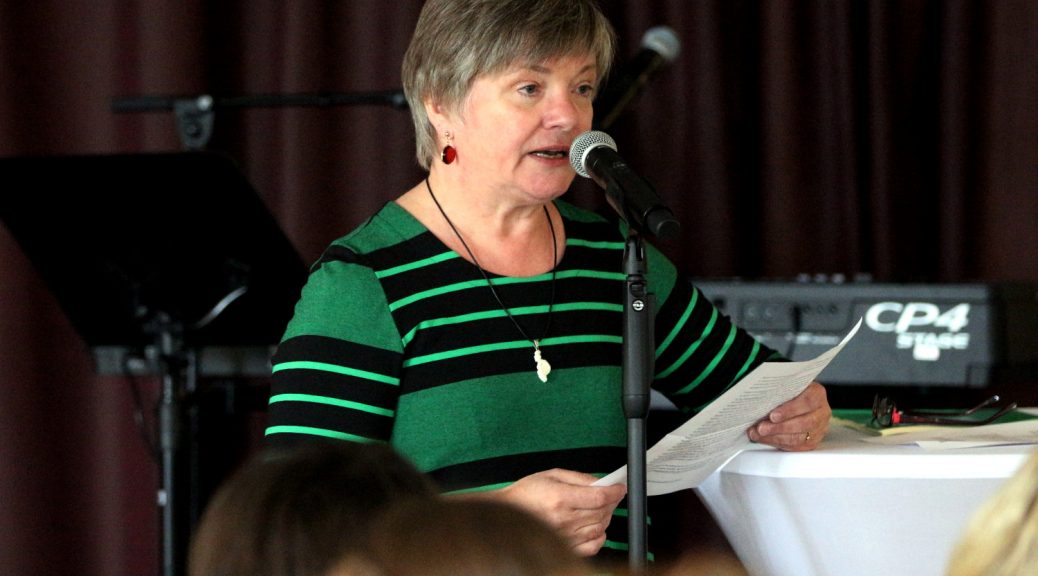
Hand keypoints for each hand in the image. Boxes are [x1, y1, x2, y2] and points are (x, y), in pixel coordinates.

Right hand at [497, 468, 626, 555]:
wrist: (508, 513)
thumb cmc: (527, 493)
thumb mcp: (552, 475)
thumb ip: (579, 478)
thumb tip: (601, 482)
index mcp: (561, 499)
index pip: (599, 496)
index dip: (615, 491)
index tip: (620, 487)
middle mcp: (564, 520)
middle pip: (603, 511)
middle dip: (612, 501)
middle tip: (610, 494)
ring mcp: (566, 536)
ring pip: (601, 527)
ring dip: (606, 516)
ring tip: (600, 507)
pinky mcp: (566, 547)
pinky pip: (593, 545)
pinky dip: (600, 536)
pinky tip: (595, 526)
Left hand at [747, 381, 830, 450]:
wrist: (799, 400)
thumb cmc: (791, 392)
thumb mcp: (787, 386)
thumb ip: (779, 391)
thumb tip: (759, 400)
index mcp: (817, 394)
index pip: (807, 402)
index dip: (789, 410)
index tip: (773, 415)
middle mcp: (821, 412)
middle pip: (804, 423)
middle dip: (779, 427)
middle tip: (762, 428)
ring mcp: (819, 429)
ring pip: (799, 438)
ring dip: (776, 438)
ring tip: (759, 434)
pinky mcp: (812, 442)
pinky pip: (795, 447)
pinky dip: (777, 443)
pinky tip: (765, 439)